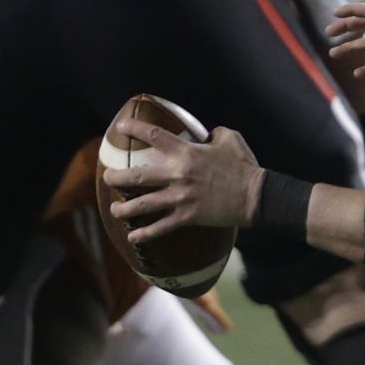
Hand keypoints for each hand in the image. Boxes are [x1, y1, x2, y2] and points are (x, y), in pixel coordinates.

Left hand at [102, 120, 262, 240]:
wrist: (256, 195)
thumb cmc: (244, 166)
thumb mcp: (230, 139)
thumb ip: (213, 134)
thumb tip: (205, 135)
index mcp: (187, 152)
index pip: (153, 135)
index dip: (133, 128)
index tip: (119, 126)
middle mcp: (178, 174)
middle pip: (137, 176)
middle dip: (117, 177)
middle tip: (108, 178)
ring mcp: (181, 198)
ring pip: (143, 204)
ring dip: (124, 208)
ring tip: (114, 209)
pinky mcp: (188, 216)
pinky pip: (161, 227)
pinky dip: (145, 234)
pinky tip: (133, 237)